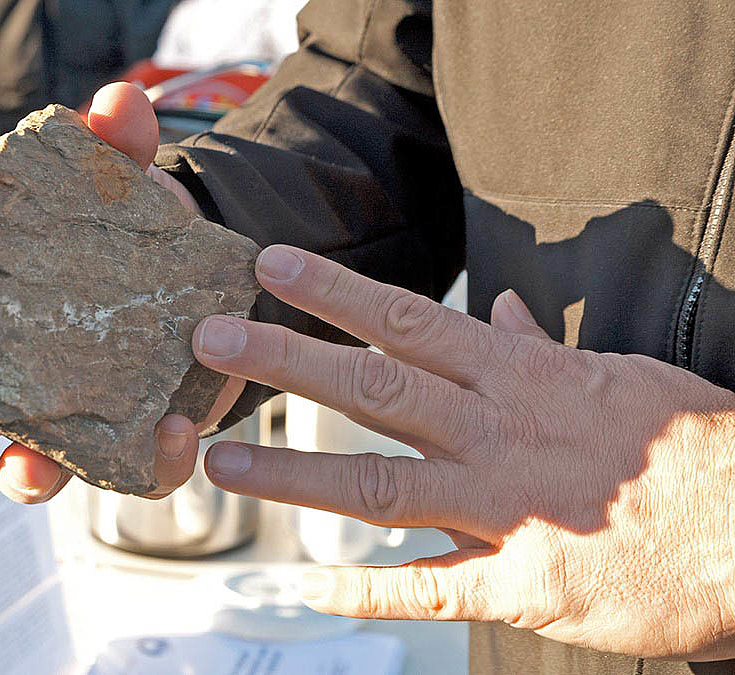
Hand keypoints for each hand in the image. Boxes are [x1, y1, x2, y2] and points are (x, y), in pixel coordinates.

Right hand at [0, 81, 243, 502]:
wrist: (204, 285)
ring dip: (19, 472)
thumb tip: (116, 105)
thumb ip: (110, 148)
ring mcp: (64, 420)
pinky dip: (151, 461)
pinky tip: (173, 433)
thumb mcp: (115, 189)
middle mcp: (5, 379)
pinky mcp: (133, 440)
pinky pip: (131, 471)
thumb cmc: (125, 238)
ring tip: (34, 462)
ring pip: (18, 469)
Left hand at [193, 244, 734, 659]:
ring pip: (380, 486)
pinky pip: (430, 589)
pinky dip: (369, 591)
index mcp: (520, 379)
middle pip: (374, 389)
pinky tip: (314, 592)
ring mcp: (504, 510)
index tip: (272, 265)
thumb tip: (494, 313)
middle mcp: (498, 435)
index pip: (408, 321)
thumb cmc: (691, 447)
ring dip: (295, 475)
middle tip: (210, 341)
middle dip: (287, 361)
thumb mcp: (617, 375)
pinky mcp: (519, 583)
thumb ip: (539, 350)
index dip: (333, 292)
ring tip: (222, 464)